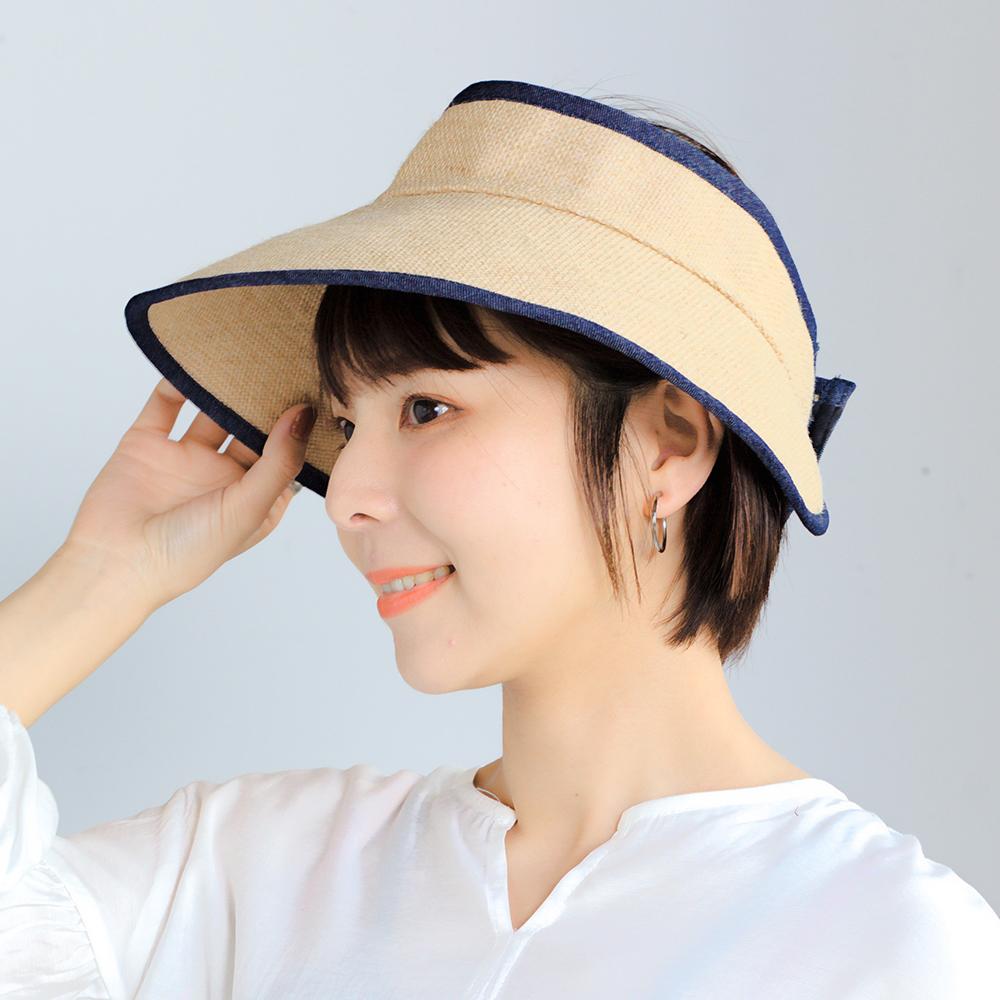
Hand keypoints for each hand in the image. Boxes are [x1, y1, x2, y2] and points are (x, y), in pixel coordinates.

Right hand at [60, 377, 316, 611]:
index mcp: (256, 498)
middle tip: (288, 361)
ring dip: (226, 387)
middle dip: (267, 399)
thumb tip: (303, 415)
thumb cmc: (190, 552)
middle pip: (252, 427)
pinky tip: (196, 359)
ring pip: (213, 411)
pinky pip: (166, 403)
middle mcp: (224, 477)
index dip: (301, 427)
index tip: (321, 391)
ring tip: (247, 353)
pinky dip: (178, 381)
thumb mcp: (250, 508)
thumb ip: (279, 462)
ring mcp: (186, 459)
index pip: (286, 454)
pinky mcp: (148, 444)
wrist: (116, 562)